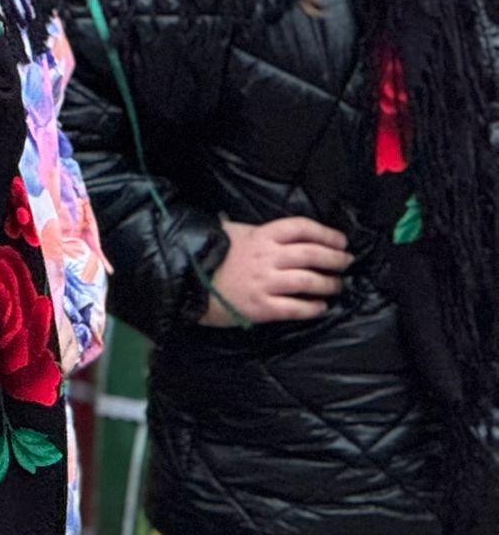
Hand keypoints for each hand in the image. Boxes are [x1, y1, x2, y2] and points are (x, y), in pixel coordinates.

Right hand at [200, 216, 352, 326]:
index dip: (326, 233)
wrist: (188, 283)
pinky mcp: (262, 307)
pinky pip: (296, 308)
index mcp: (260, 236)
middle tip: (346, 262)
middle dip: (335, 258)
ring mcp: (265, 283)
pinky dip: (313, 307)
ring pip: (308, 281)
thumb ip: (252, 228)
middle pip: (311, 254)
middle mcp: (266, 257)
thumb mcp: (229, 231)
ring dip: (328, 283)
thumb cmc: (208, 255)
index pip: (300, 228)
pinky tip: (321, 306)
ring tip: (336, 285)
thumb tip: (269, 226)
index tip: (340, 240)